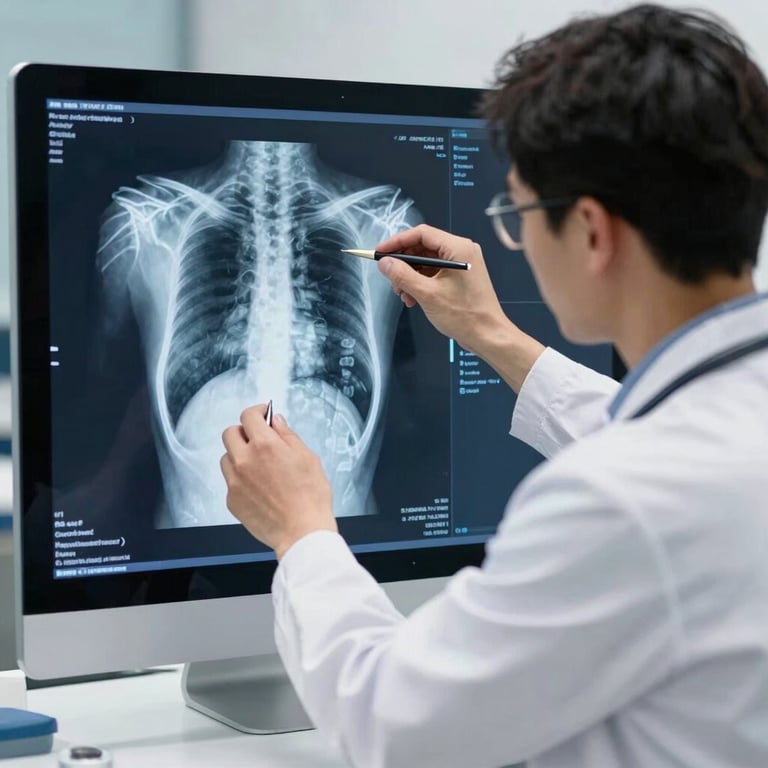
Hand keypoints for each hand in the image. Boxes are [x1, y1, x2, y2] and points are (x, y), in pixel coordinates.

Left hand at [221, 404, 336, 558]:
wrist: (302, 532)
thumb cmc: (310, 497)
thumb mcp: (307, 458)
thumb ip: (288, 436)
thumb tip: (276, 422)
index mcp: (265, 445)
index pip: (248, 416)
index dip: (257, 412)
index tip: (263, 414)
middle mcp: (244, 461)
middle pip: (230, 434)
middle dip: (244, 432)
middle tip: (258, 439)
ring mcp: (235, 481)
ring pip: (226, 457)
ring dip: (239, 455)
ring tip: (258, 466)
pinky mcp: (232, 500)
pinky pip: (230, 481)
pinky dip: (240, 478)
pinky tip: (258, 487)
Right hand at [375, 224, 509, 354]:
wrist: (488, 336)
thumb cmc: (465, 315)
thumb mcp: (427, 294)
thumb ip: (403, 275)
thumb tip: (385, 263)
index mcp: (458, 248)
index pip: (422, 233)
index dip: (398, 241)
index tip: (380, 252)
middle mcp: (462, 252)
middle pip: (423, 246)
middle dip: (404, 262)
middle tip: (389, 276)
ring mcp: (462, 264)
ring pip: (427, 261)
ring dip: (410, 275)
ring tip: (402, 293)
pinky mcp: (461, 277)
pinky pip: (435, 272)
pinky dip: (421, 282)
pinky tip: (412, 298)